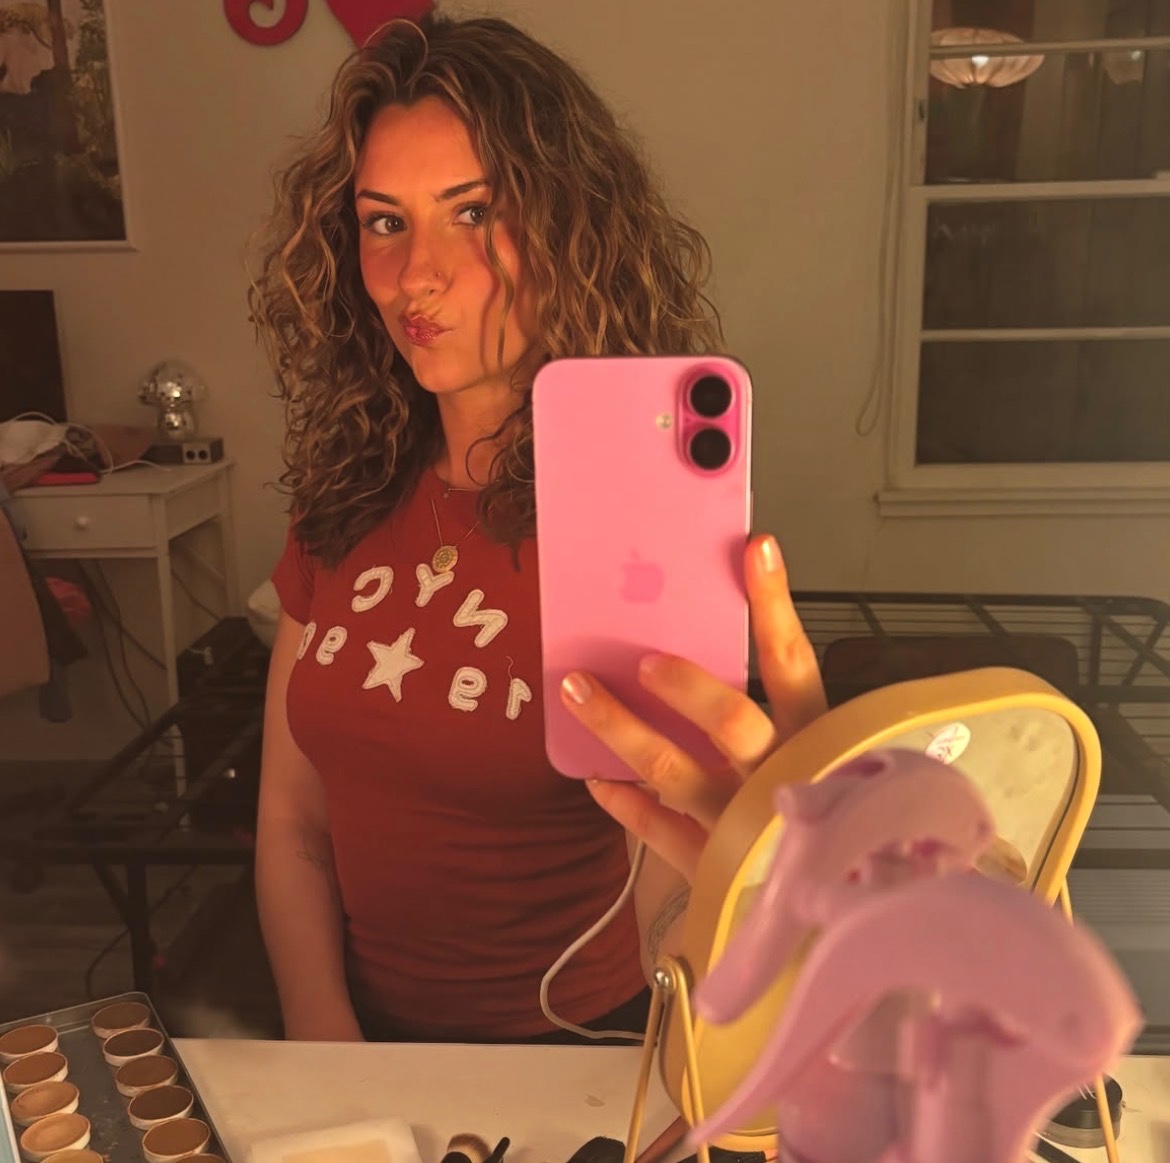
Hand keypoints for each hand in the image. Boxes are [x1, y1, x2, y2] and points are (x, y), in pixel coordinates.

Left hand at [561, 534, 825, 879]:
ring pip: (672, 769)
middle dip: (684, 684)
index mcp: (816, 740)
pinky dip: (624, 804)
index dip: (775, 606)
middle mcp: (781, 778)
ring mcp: (744, 826)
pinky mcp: (716, 868)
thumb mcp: (824, 755)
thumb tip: (714, 643)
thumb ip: (782, 708)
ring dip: (619, 728)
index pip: (794, 662)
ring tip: (575, 690)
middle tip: (642, 658)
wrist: (851, 919)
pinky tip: (594, 780)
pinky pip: (658, 832)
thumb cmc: (837, 822)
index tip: (756, 550)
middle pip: (731, 720)